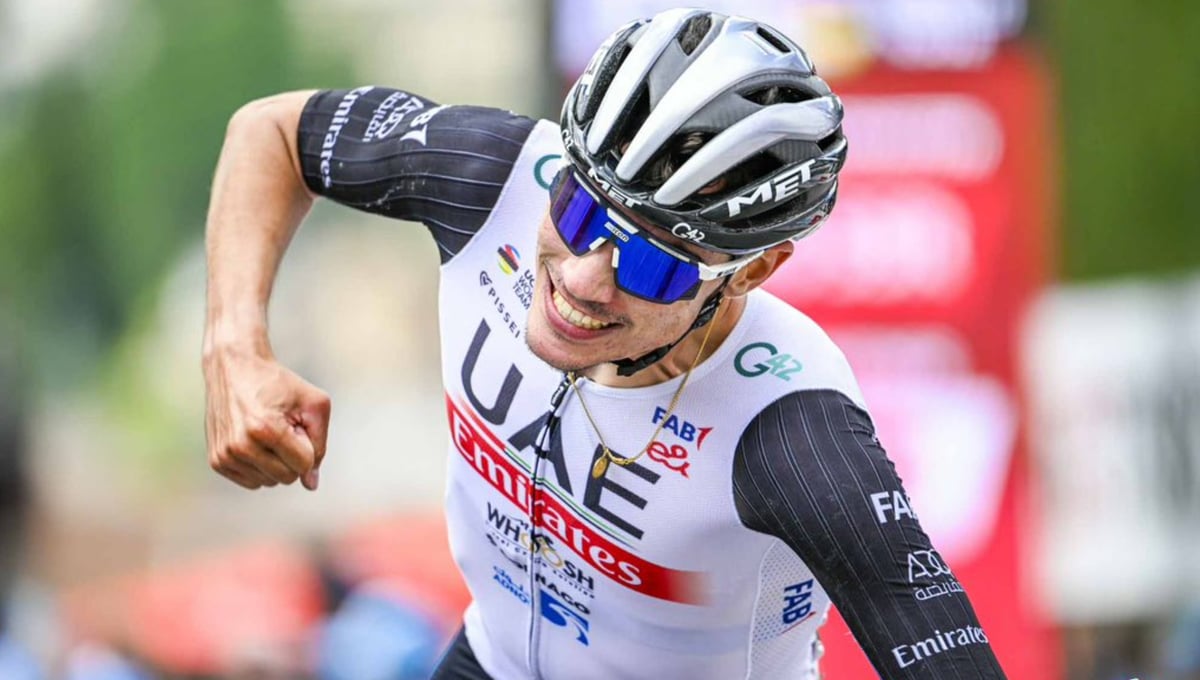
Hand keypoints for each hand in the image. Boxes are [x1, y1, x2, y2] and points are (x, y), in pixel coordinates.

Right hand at [203, 347, 330, 490]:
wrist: (234, 366)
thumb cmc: (280, 384)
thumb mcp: (314, 404)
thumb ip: (320, 445)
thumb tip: (311, 484)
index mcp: (265, 429)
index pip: (303, 465)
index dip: (308, 446)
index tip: (297, 424)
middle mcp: (240, 445)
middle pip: (287, 477)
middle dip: (292, 455)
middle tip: (282, 427)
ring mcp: (225, 455)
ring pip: (270, 482)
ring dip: (276, 462)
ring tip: (267, 432)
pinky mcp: (216, 460)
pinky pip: (252, 482)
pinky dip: (260, 466)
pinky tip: (255, 442)